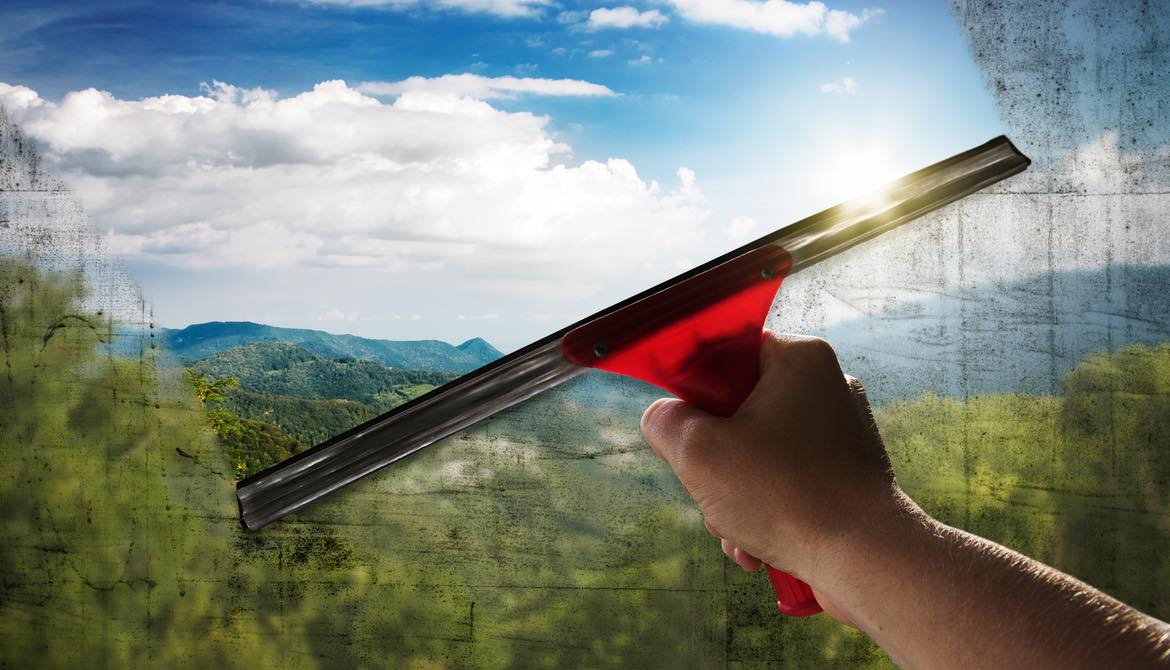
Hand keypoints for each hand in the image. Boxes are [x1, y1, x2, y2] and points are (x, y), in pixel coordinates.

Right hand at [639, 330, 900, 619]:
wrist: (867, 560)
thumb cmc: (788, 497)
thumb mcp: (700, 453)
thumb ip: (667, 424)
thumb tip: (662, 418)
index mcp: (799, 359)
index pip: (729, 352)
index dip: (695, 389)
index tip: (685, 425)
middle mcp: (828, 386)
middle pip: (739, 411)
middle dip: (716, 461)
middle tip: (712, 488)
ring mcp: (842, 432)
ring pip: (759, 453)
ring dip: (736, 495)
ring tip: (737, 530)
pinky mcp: (848, 474)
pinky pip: (789, 480)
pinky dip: (767, 511)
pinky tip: (758, 548)